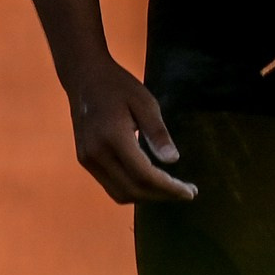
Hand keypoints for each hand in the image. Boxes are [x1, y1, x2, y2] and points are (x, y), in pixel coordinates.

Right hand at [65, 59, 196, 203]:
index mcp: (113, 137)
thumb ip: (158, 132)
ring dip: (146, 197)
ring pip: (120, 194)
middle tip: (186, 191)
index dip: (169, 188)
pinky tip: (148, 181)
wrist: (84, 77)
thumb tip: (173, 161)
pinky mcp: (85, 160)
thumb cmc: (118, 86)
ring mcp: (87, 159)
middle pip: (133, 190)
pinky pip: (111, 186)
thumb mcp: (145, 102)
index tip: (190, 192)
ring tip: (169, 189)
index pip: (144, 175)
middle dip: (162, 195)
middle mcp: (96, 154)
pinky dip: (132, 189)